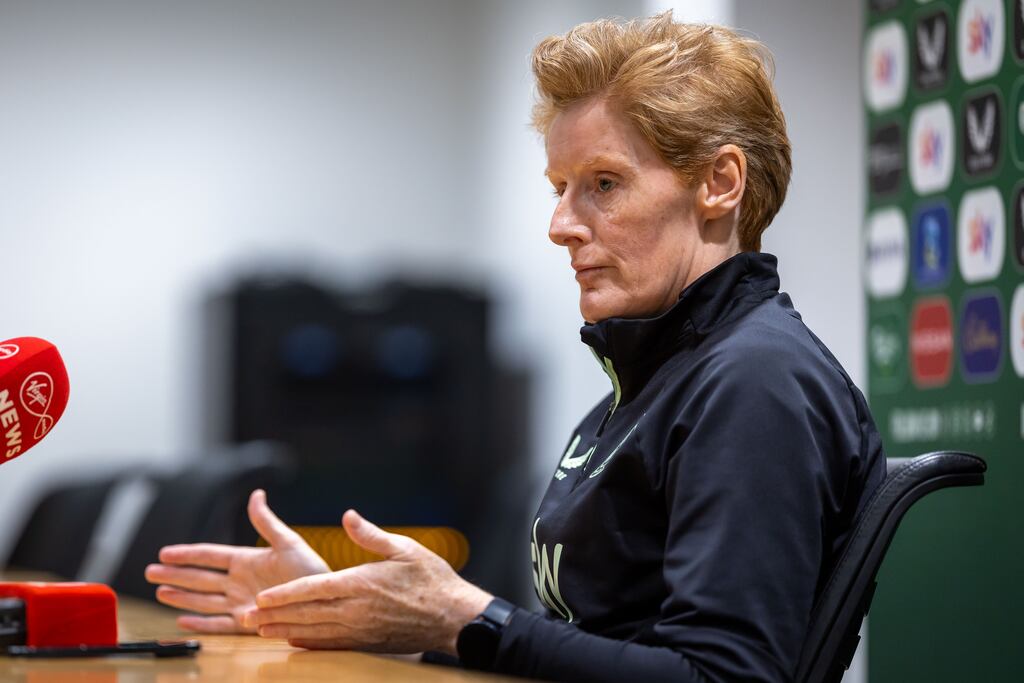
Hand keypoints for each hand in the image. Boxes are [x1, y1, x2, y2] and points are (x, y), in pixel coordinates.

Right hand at [144, 489, 330, 633]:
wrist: (324, 600)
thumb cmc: (311, 570)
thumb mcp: (289, 542)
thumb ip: (267, 522)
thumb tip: (256, 493)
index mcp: (247, 560)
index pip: (210, 555)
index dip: (188, 554)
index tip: (165, 551)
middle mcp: (240, 582)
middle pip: (200, 578)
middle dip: (175, 574)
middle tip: (149, 571)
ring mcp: (241, 602)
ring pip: (203, 600)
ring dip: (181, 597)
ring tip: (159, 592)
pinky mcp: (246, 623)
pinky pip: (218, 625)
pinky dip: (200, 624)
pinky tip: (181, 621)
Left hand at [240, 509, 493, 654]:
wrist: (455, 618)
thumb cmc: (433, 579)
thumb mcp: (405, 548)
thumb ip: (371, 535)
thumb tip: (348, 517)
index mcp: (362, 583)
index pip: (313, 589)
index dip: (284, 594)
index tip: (261, 596)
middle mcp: (356, 610)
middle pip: (306, 614)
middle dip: (273, 616)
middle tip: (246, 617)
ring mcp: (360, 630)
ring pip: (314, 633)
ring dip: (284, 631)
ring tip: (260, 631)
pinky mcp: (367, 643)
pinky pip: (331, 646)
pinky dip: (308, 644)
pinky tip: (294, 642)